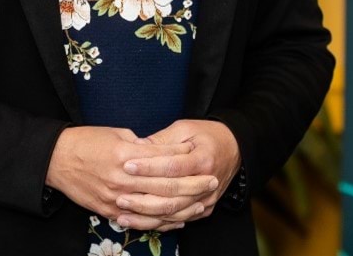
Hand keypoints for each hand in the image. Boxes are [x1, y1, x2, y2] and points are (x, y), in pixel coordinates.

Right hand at [45, 127, 215, 232]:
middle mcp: (123, 180)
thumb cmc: (85, 141)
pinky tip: (177, 220)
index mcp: (126, 156)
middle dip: (193, 185)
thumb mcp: (115, 133)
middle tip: (212, 181)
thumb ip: (141, 144)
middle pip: (166, 187)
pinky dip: (161, 222)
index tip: (203, 157)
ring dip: (182, 208)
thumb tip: (162, 150)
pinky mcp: (110, 212)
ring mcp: (116, 199)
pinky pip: (141, 222)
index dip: (186, 160)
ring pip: (157, 209)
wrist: (56, 160)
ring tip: (201, 203)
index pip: (164, 161)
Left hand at [115, 119, 241, 225]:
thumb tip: (135, 146)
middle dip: (143, 197)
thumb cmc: (206, 135)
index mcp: (203, 159)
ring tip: (123, 214)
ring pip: (174, 213)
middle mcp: (207, 183)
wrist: (234, 149)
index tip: (127, 165)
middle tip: (119, 195)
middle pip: (172, 195)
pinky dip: (159, 223)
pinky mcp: (204, 209)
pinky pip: (179, 221)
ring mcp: (207, 199)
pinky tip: (140, 222)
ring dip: (147, 216)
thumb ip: (162, 140)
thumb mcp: (185, 129)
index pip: (172, 167)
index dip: (149, 167)